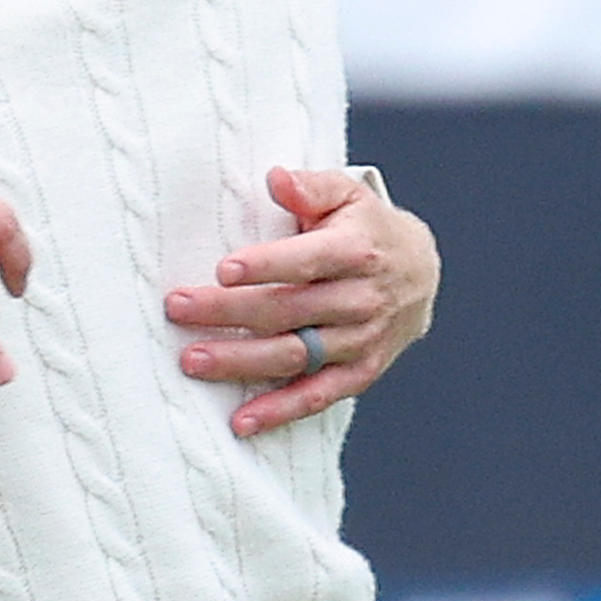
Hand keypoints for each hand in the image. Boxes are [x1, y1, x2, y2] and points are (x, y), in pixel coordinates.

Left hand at [164, 165, 440, 434]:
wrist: (421, 274)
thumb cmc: (366, 229)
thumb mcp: (347, 195)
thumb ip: (311, 187)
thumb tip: (275, 178)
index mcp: (357, 252)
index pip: (308, 260)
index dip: (267, 265)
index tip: (223, 270)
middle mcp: (361, 299)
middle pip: (288, 310)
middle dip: (229, 312)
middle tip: (178, 309)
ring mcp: (361, 341)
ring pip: (295, 355)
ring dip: (242, 362)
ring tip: (193, 360)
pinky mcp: (359, 373)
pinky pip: (317, 397)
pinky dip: (280, 411)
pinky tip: (241, 423)